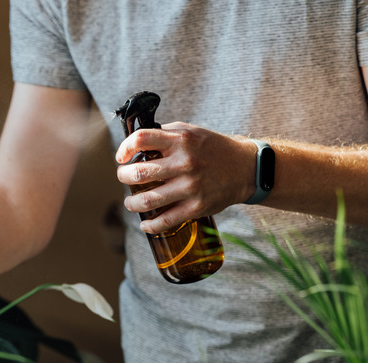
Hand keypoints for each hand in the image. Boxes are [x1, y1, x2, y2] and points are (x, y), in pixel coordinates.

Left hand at [115, 122, 257, 233]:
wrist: (246, 168)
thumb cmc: (212, 148)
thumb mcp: (190, 132)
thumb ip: (164, 134)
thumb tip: (135, 143)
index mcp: (181, 140)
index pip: (141, 139)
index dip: (125, 148)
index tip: (121, 157)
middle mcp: (185, 162)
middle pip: (139, 173)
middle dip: (123, 177)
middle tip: (124, 178)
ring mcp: (190, 186)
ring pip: (147, 200)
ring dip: (132, 203)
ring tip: (131, 202)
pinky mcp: (196, 207)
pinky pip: (166, 220)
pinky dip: (150, 225)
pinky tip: (146, 224)